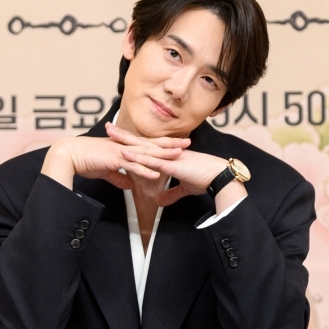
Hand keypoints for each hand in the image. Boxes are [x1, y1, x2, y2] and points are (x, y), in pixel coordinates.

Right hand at [41, 130, 189, 191]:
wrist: (69, 156)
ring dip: (162, 155)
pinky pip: (132, 166)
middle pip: (152, 145)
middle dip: (170, 145)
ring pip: (146, 153)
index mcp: (124, 147)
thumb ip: (118, 177)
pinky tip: (156, 174)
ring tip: (178, 156)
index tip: (178, 146)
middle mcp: (125, 147)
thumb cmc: (85, 161)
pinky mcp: (114, 159)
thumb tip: (128, 185)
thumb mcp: (106, 171)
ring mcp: (120, 152)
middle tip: (187, 143)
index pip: (147, 145)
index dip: (163, 146)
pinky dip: (144, 170)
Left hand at [107, 123, 245, 210]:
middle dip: (125, 136)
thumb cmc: (206, 180)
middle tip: (109, 127)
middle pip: (142, 142)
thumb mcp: (185, 189)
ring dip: (126, 141)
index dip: (134, 142)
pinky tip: (125, 154)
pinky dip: (138, 157)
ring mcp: (168, 157)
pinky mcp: (171, 165)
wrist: (219, 177)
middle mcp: (167, 153)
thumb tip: (159, 201)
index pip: (148, 147)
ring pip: (143, 147)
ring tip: (111, 134)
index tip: (120, 137)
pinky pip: (151, 160)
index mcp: (170, 156)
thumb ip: (171, 194)